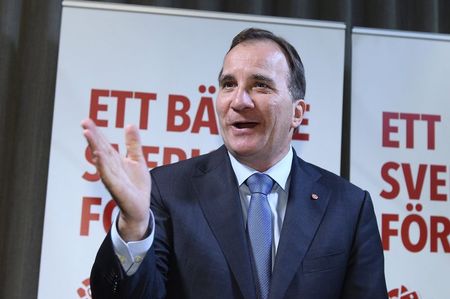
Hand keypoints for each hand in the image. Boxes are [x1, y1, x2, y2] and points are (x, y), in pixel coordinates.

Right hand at [81, 119, 150, 240]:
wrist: (140, 208)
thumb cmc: (136, 185)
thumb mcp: (137, 160)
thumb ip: (132, 144)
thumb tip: (130, 125)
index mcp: (115, 161)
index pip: (104, 144)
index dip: (96, 133)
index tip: (86, 121)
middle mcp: (111, 168)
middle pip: (100, 150)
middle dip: (93, 137)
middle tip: (84, 124)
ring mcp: (112, 178)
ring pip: (102, 161)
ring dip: (95, 148)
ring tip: (88, 134)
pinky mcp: (117, 189)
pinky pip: (109, 176)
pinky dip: (103, 166)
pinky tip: (98, 157)